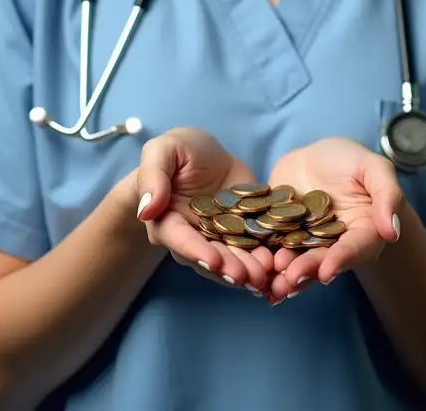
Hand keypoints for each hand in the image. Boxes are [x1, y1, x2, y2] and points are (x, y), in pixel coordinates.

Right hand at [133, 127, 273, 293]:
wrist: (206, 155)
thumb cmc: (179, 150)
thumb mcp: (163, 150)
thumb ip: (153, 176)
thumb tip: (147, 209)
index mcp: (167, 220)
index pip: (179, 239)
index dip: (196, 251)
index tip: (214, 261)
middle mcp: (193, 236)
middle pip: (209, 256)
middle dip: (229, 268)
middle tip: (249, 276)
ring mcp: (219, 238)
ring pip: (233, 259)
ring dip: (249, 269)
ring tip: (267, 274)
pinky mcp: (243, 232)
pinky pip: (253, 248)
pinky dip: (265, 257)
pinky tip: (278, 264)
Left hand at [266, 137, 403, 302]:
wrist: (315, 155)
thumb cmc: (350, 160)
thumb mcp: (373, 167)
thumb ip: (387, 194)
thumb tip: (392, 231)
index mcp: (363, 231)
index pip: (355, 248)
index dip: (342, 260)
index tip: (328, 271)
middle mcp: (335, 244)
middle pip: (323, 260)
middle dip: (307, 271)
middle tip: (289, 279)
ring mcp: (307, 242)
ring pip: (298, 262)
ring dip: (285, 276)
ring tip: (270, 285)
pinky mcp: (282, 236)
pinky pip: (275, 250)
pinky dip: (266, 262)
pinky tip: (255, 272)